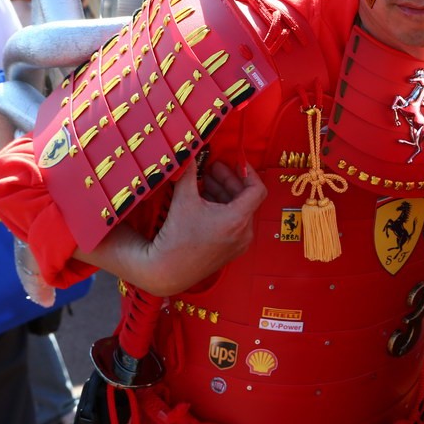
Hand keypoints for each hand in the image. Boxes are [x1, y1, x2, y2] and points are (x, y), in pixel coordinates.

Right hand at [142, 158, 266, 295]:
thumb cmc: (176, 237)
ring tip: (203, 181)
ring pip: (238, 211)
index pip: (257, 189)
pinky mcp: (230, 251)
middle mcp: (244, 233)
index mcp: (238, 220)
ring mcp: (239, 244)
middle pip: (245, 199)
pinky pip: (233, 224)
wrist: (166, 271)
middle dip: (228, 181)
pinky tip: (203, 200)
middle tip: (211, 168)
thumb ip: (188, 172)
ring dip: (223, 194)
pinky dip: (222, 209)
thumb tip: (190, 152)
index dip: (247, 172)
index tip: (233, 162)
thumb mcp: (183, 199)